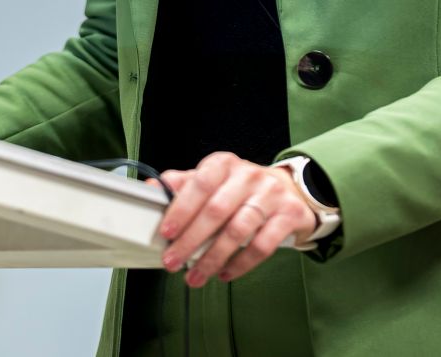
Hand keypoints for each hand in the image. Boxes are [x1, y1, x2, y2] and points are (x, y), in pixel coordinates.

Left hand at [152, 151, 317, 286]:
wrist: (288, 190)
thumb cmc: (241, 188)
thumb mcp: (213, 179)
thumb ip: (183, 185)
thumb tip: (151, 189)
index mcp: (224, 164)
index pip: (199, 184)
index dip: (181, 209)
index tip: (166, 232)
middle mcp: (248, 176)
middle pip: (216, 210)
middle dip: (191, 241)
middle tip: (173, 262)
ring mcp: (271, 195)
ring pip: (238, 230)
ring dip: (213, 258)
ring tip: (195, 275)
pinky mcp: (289, 215)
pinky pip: (263, 245)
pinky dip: (241, 264)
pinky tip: (224, 273)